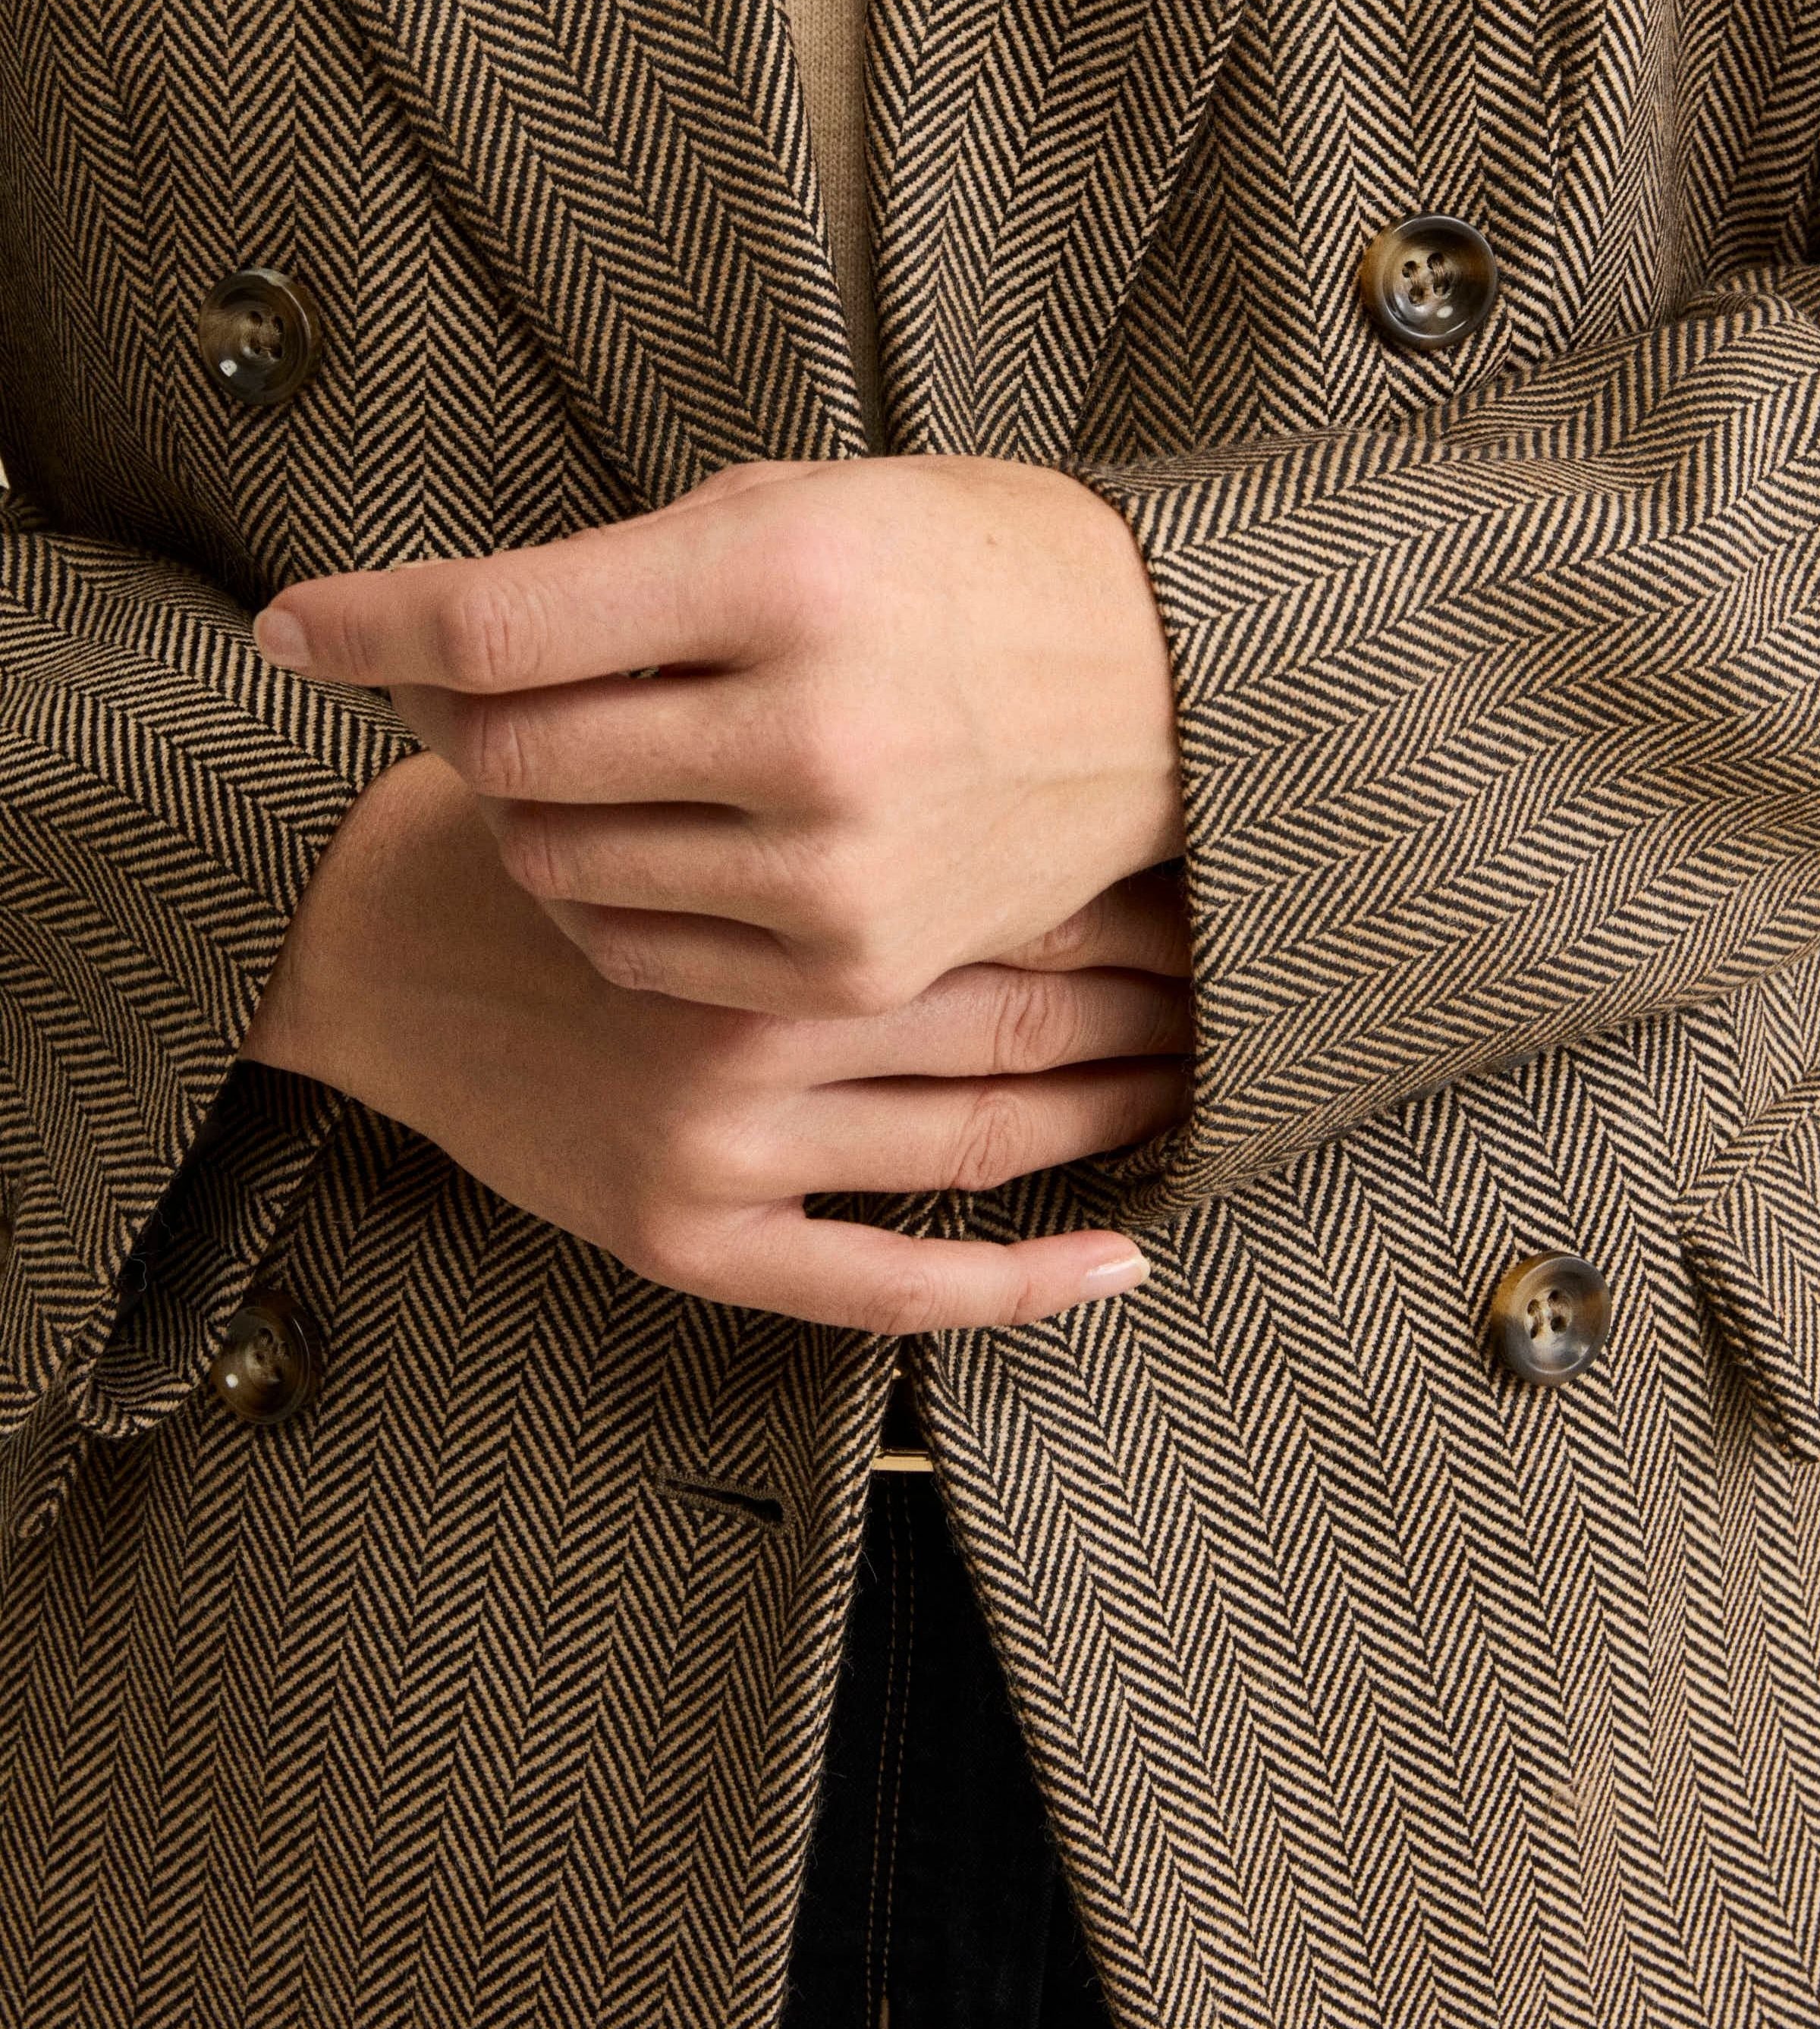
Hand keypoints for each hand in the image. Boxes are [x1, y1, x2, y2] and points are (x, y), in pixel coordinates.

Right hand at [241, 753, 1186, 1329]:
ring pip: (979, 1147)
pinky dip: (1014, 1284)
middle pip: (1020, 1030)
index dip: (1128, 913)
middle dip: (1149, 1017)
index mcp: (774, 891)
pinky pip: (884, 1287)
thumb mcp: (671, 740)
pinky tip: (1117, 1263)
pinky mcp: (687, 1238)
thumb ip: (817, 752)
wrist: (370, 937)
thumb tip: (1024, 760)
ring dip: (1110, 1122)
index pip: (1008, 912)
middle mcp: (764, 1023)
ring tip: (1197, 1093)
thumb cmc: (545, 825)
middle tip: (1240, 1000)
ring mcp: (729, 1146)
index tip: (1209, 902)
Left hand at [253, 457, 1185, 1017]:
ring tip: (581, 756)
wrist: (1160, 688)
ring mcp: (833, 868)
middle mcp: (807, 732)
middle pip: (516, 753)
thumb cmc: (963, 564)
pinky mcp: (853, 963)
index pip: (502, 623)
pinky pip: (642, 948)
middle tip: (466, 684)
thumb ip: (613, 579)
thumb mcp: (797, 504)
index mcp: (785, 576)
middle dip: (456, 717)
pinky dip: (604, 894)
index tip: (294, 626)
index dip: (368, 621)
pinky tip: (644, 834)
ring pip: (562, 862)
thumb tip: (428, 642)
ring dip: (531, 807)